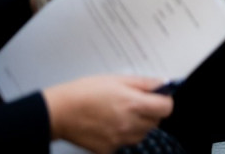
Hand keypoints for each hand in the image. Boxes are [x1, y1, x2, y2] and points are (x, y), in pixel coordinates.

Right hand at [43, 74, 173, 153]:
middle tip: (135, 103)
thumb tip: (163, 84)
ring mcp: (118, 139)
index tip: (157, 97)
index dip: (163, 101)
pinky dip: (121, 136)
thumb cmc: (85, 91)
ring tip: (121, 114)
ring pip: (141, 134)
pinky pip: (123, 143)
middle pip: (155, 122)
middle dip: (150, 113)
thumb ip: (144, 83)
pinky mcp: (107, 149)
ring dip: (138, 125)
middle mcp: (129, 124)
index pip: (166, 108)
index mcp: (134, 104)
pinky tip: (109, 125)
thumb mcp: (117, 79)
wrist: (58, 112)